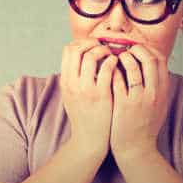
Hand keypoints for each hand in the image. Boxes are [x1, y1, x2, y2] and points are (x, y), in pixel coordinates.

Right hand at [60, 38, 117, 160]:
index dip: (81, 43)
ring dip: (103, 50)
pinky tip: (117, 64)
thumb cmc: (84, 116)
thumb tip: (82, 58)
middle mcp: (72, 83)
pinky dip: (112, 61)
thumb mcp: (71, 95)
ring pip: (91, 56)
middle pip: (76, 49)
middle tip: (103, 47)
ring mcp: (85, 89)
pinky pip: (106, 69)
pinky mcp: (101, 95)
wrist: (89, 140)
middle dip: (91, 43)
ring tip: (111, 54)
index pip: (68, 50)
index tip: (93, 46)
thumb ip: (74, 77)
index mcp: (65, 81)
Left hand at [109, 44, 170, 163]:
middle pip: (149, 59)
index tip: (137, 47)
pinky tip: (107, 69)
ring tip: (115, 57)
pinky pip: (117, 80)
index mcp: (163, 91)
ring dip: (123, 57)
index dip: (148, 49)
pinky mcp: (123, 105)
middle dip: (136, 49)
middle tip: (124, 49)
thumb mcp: (158, 104)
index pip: (160, 59)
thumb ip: (156, 85)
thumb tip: (150, 63)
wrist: (136, 148)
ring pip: (133, 67)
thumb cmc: (145, 125)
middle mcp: (154, 93)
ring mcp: (139, 99)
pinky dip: (112, 70)